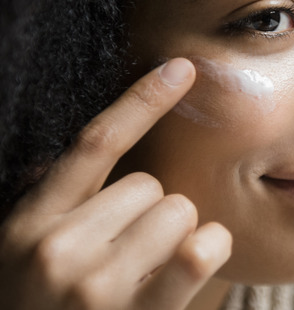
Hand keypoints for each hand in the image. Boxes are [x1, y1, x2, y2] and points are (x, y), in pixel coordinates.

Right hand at [0, 58, 231, 309]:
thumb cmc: (43, 309)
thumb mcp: (26, 254)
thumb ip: (61, 204)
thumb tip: (105, 150)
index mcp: (28, 222)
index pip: (95, 143)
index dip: (142, 99)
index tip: (183, 67)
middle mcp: (54, 247)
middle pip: (152, 186)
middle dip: (152, 214)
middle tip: (129, 255)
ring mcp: (94, 284)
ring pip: (180, 212)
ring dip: (177, 236)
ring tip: (146, 273)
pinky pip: (200, 249)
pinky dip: (207, 249)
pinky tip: (188, 268)